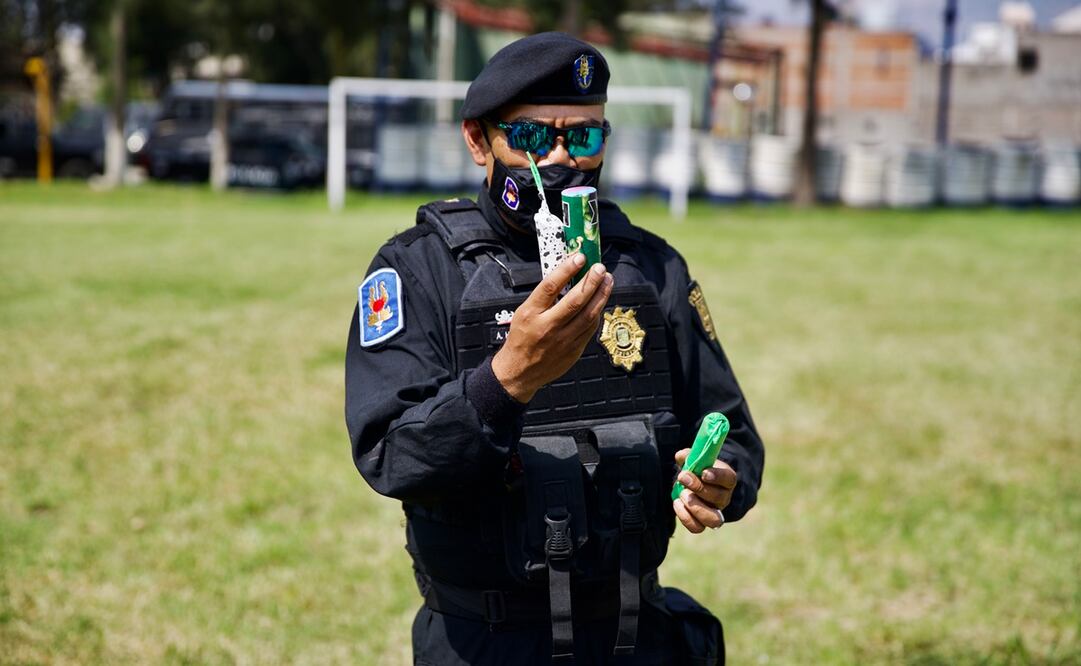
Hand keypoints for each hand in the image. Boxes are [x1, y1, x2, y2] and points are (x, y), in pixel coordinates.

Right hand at [492, 253, 612, 402]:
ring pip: (588, 315)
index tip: (579, 258)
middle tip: (600, 268)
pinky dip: (597, 312)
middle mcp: (547, 327)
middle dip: (591, 281)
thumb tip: (567, 276)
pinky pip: (590, 328)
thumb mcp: (523, 313)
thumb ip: (543, 297)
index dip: (566, 270)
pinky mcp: (573, 351)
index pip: (550, 286)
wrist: (520, 372)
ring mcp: (562, 340)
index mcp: (530, 314)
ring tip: (607, 280)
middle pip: (575, 301)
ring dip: (601, 295)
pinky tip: (600, 301)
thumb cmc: (521, 338)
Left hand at [671, 450, 737, 533]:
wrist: (695, 484)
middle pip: (719, 497)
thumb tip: (680, 456)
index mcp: (726, 479)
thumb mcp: (695, 459)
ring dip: (695, 507)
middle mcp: (724, 497)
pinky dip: (685, 516)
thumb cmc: (697, 470)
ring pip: (712, 519)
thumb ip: (688, 455)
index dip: (717, 476)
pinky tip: (677, 502)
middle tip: (683, 477)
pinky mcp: (702, 523)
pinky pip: (697, 527)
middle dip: (699, 488)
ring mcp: (714, 512)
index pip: (729, 479)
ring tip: (682, 493)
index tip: (703, 472)